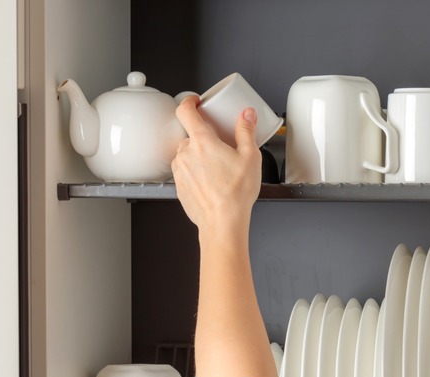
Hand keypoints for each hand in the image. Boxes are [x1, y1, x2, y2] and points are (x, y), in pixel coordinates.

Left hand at [172, 95, 261, 236]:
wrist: (222, 222)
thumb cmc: (235, 193)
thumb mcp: (250, 157)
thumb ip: (246, 131)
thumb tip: (247, 115)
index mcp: (202, 142)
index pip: (185, 111)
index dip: (189, 102)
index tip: (195, 102)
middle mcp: (186, 154)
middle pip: (190, 136)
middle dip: (204, 138)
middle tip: (220, 147)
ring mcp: (180, 171)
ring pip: (187, 154)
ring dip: (199, 156)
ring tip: (218, 169)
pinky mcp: (179, 186)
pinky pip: (186, 172)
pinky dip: (196, 173)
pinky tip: (213, 182)